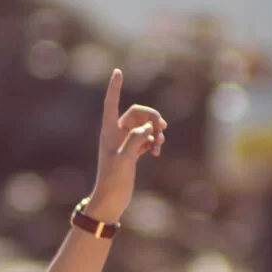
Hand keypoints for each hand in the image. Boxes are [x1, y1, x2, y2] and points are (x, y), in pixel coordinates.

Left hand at [84, 67, 167, 225]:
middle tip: (162, 128)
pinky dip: (154, 142)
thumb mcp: (123, 160)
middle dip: (151, 118)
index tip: (118, 71)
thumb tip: (148, 129)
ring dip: (155, 131)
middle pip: (137, 114)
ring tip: (160, 144)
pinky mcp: (132, 152)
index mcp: (109, 131)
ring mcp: (125, 143)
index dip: (115, 87)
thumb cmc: (113, 181)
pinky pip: (146, 139)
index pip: (111, 103)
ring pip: (144, 126)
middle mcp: (116, 134)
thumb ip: (135, 141)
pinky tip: (156, 152)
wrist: (111, 200)